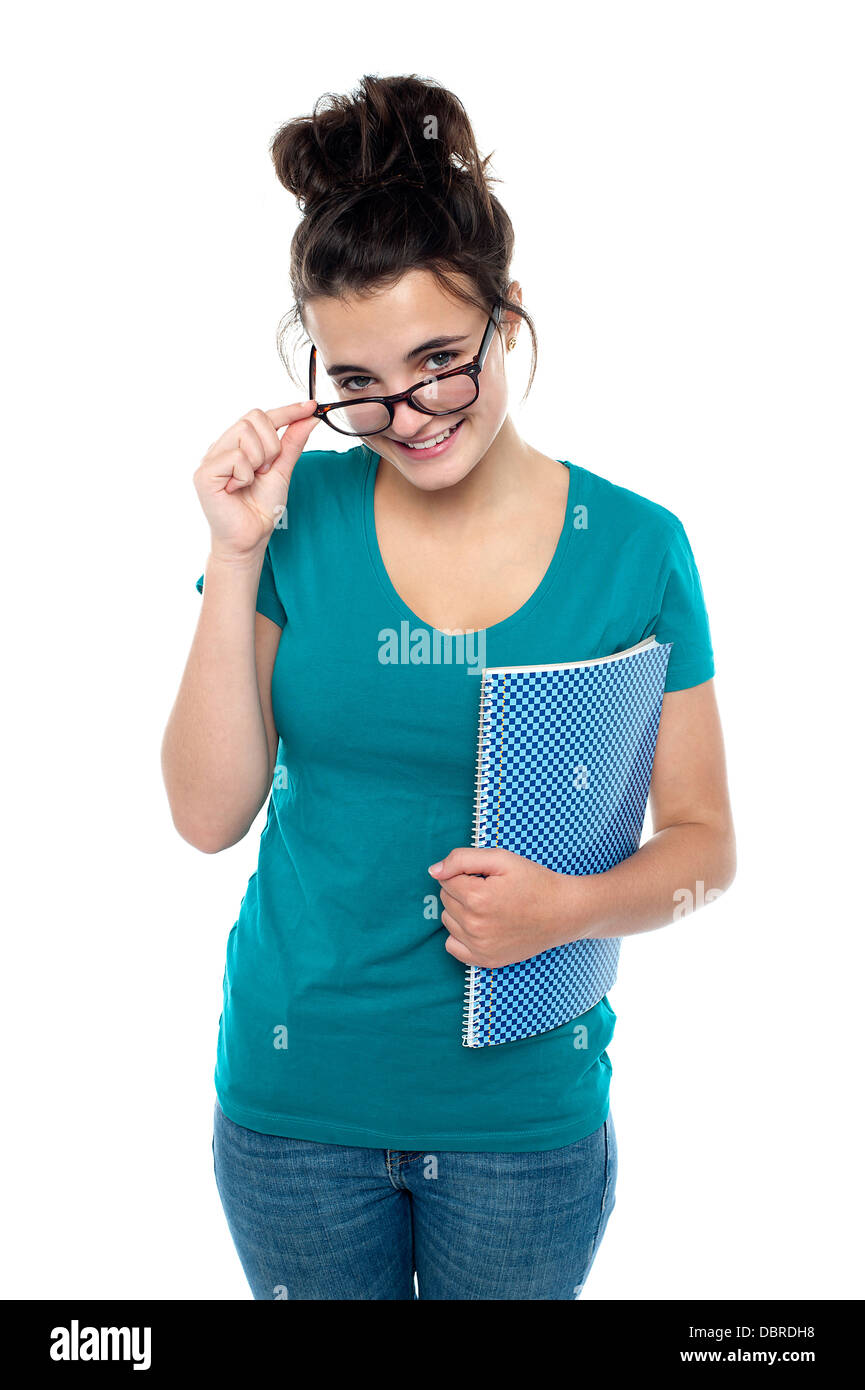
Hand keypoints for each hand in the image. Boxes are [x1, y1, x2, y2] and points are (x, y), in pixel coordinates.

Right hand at [194, 401, 318, 560]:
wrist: (250, 538)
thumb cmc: (260, 508)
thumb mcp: (282, 470)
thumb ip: (292, 443)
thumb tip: (309, 417)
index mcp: (237, 444)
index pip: (261, 416)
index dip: (287, 411)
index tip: (311, 407)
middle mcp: (221, 446)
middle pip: (253, 418)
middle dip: (270, 445)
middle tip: (264, 470)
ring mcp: (210, 458)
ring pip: (245, 433)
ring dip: (258, 460)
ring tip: (250, 481)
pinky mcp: (204, 474)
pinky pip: (236, 457)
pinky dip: (245, 475)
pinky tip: (236, 489)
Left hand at [428, 847, 582, 967]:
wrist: (563, 912)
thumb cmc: (534, 881)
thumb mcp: (501, 859)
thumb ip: (462, 859)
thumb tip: (433, 871)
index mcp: (477, 897)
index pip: (446, 879)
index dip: (465, 873)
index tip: (487, 876)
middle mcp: (474, 925)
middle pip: (445, 899)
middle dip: (462, 890)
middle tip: (491, 889)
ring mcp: (480, 946)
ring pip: (448, 920)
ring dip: (461, 910)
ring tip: (490, 906)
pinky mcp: (486, 960)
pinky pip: (453, 946)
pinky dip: (461, 934)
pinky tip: (481, 925)